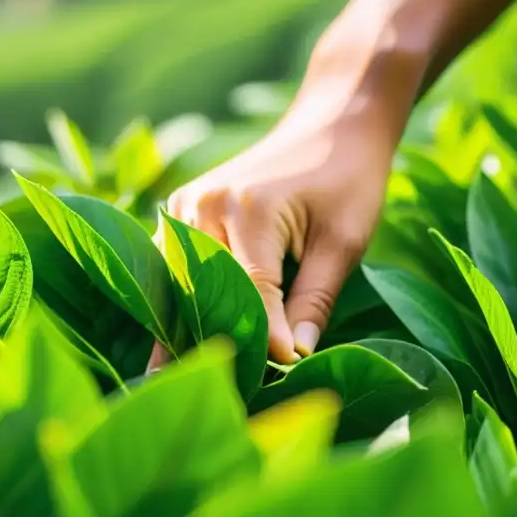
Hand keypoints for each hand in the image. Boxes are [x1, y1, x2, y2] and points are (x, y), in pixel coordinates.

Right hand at [161, 53, 413, 363]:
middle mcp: (205, 206)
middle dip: (204, 342)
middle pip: (199, 292)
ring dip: (178, 324)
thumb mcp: (345, 241)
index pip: (251, 295)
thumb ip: (315, 299)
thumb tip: (294, 358)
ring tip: (166, 378)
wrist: (333, 121)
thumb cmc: (350, 178)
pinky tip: (174, 336)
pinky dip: (177, 298)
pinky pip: (173, 263)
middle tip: (201, 396)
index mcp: (249, 211)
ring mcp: (186, 204)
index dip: (265, 340)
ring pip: (175, 280)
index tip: (279, 375)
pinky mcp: (183, 208)